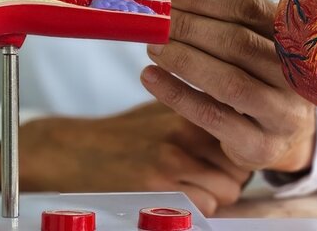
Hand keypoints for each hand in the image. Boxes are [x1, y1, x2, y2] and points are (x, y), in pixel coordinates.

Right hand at [0, 102, 251, 214]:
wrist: (74, 150)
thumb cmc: (121, 134)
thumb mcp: (161, 110)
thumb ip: (198, 112)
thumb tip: (238, 124)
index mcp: (189, 108)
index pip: (242, 135)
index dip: (236, 152)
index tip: (222, 157)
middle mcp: (185, 130)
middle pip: (241, 165)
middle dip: (229, 175)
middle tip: (204, 176)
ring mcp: (173, 159)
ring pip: (228, 189)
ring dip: (214, 193)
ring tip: (188, 187)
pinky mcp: (158, 186)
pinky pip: (204, 207)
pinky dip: (196, 207)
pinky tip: (174, 196)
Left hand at [141, 0, 316, 172]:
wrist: (281, 138)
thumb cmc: (255, 78)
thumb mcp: (249, 45)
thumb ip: (216, 19)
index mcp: (295, 38)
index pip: (249, 7)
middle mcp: (296, 75)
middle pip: (239, 43)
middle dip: (189, 27)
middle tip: (155, 20)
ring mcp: (282, 113)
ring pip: (229, 82)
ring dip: (184, 60)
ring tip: (153, 47)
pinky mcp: (261, 146)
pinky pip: (212, 116)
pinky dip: (176, 94)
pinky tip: (150, 77)